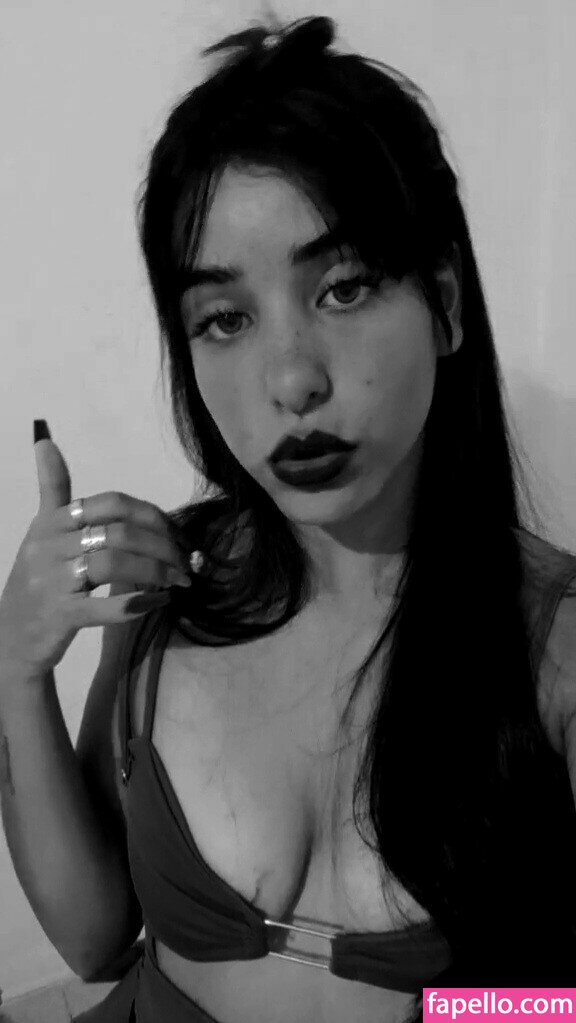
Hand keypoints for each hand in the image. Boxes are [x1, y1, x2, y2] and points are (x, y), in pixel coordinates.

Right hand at [0, 428, 191, 681]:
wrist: (11, 637)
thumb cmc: (37, 580)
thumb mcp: (42, 532)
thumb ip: (52, 489)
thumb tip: (46, 440)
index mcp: (51, 522)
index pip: (109, 504)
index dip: (150, 515)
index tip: (174, 532)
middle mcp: (49, 546)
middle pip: (119, 533)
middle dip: (162, 546)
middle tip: (184, 561)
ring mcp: (53, 582)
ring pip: (115, 564)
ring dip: (157, 572)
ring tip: (178, 581)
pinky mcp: (61, 616)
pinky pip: (107, 606)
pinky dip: (140, 603)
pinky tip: (159, 601)